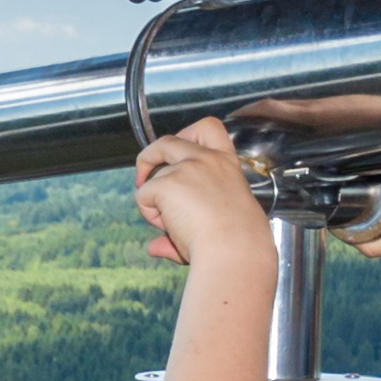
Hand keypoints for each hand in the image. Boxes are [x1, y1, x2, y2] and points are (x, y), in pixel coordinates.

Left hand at [130, 118, 273, 270]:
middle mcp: (206, 160)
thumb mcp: (220, 223)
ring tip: (172, 224)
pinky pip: (143, 197)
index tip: (180, 148)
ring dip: (154, 199)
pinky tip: (169, 226)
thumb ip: (189, 226)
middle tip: (145, 176)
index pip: (209, 129)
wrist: (234, 251)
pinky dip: (149, 214)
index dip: (188, 133)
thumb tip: (156, 247)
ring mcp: (186, 169)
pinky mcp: (167, 183)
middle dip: (151, 155)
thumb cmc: (237, 242)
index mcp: (226, 164)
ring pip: (151, 175)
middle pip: (168, 140)